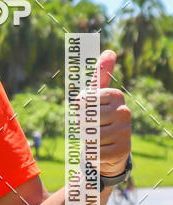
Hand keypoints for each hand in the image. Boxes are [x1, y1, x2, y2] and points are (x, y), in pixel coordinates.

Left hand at [81, 50, 131, 177]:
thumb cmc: (98, 118)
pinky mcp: (122, 151)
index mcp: (116, 95)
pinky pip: (94, 152)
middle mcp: (125, 111)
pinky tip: (100, 150)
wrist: (108, 148)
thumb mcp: (96, 96)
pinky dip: (91, 153)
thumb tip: (111, 51)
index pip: (84, 101)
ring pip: (90, 136)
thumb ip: (100, 75)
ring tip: (95, 138)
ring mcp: (125, 131)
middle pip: (87, 118)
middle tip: (90, 126)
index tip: (85, 110)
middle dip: (82, 125)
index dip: (79, 108)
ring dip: (86, 139)